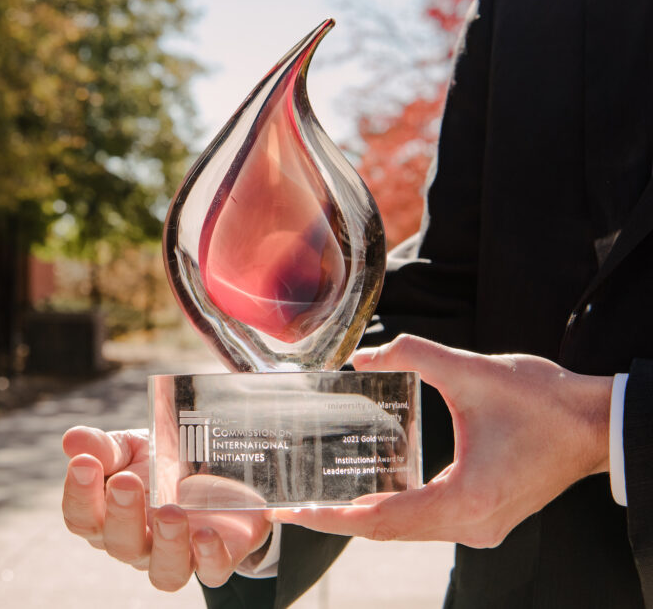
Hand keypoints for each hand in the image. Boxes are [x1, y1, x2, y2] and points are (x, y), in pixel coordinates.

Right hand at [62, 426, 271, 590]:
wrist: (214, 471)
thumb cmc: (159, 464)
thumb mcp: (132, 447)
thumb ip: (104, 447)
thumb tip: (72, 441)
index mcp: (108, 518)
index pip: (82, 519)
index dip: (79, 496)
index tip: (83, 463)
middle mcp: (137, 545)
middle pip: (120, 546)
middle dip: (121, 515)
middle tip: (126, 481)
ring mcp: (177, 555)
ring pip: (164, 572)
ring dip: (167, 544)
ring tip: (171, 512)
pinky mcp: (216, 558)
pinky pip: (212, 571)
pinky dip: (209, 557)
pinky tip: (206, 533)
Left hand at [272, 334, 611, 547]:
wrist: (596, 425)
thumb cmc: (544, 402)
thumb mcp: (473, 371)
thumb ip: (414, 354)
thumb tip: (363, 355)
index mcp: (468, 498)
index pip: (384, 518)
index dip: (334, 516)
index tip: (295, 511)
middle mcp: (473, 525)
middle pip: (389, 532)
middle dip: (337, 520)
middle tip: (290, 508)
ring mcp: (481, 528)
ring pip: (408, 532)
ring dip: (363, 518)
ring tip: (317, 503)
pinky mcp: (486, 519)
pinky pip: (427, 524)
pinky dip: (393, 512)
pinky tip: (365, 495)